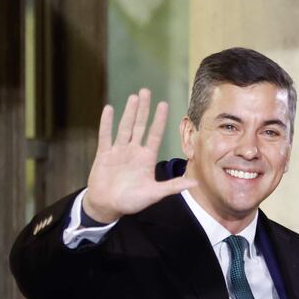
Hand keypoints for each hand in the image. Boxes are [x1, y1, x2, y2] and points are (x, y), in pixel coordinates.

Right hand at [83, 89, 195, 222]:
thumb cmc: (131, 201)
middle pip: (140, 126)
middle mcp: (133, 151)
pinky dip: (107, 123)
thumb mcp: (154, 194)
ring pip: (125, 127)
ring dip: (129, 112)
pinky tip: (109, 109)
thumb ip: (173, 186)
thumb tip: (195, 183)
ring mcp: (118, 151)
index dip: (159, 120)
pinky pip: (105, 136)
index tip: (164, 104)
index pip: (155, 134)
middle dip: (144, 109)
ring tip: (134, 97)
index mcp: (146, 158)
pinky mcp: (104, 154)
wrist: (107, 206)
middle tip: (147, 91)